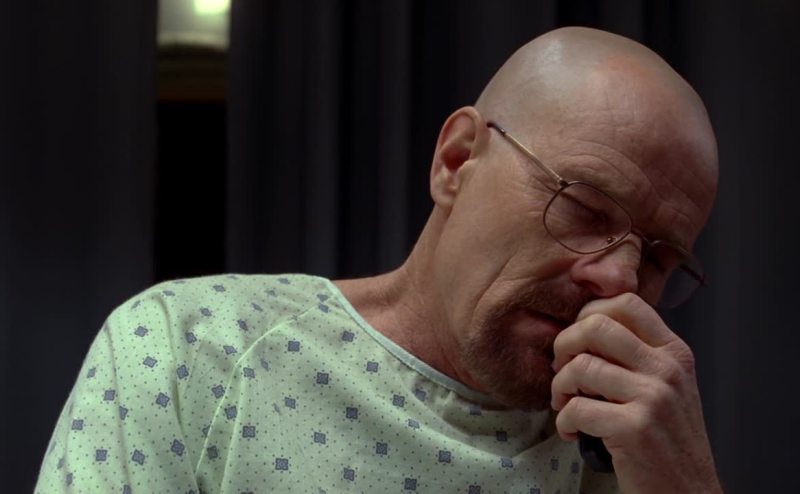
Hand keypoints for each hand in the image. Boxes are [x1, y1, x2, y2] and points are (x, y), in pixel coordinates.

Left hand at [550, 293, 721, 492]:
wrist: (689, 493)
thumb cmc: (668, 441)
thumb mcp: (665, 386)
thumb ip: (634, 355)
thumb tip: (582, 330)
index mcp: (673, 351)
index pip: (625, 302)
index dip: (589, 314)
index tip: (578, 341)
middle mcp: (667, 368)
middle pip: (595, 325)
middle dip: (564, 345)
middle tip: (562, 370)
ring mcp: (653, 397)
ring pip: (580, 367)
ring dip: (559, 388)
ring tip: (565, 405)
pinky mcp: (635, 428)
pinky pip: (576, 408)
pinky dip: (563, 421)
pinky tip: (572, 432)